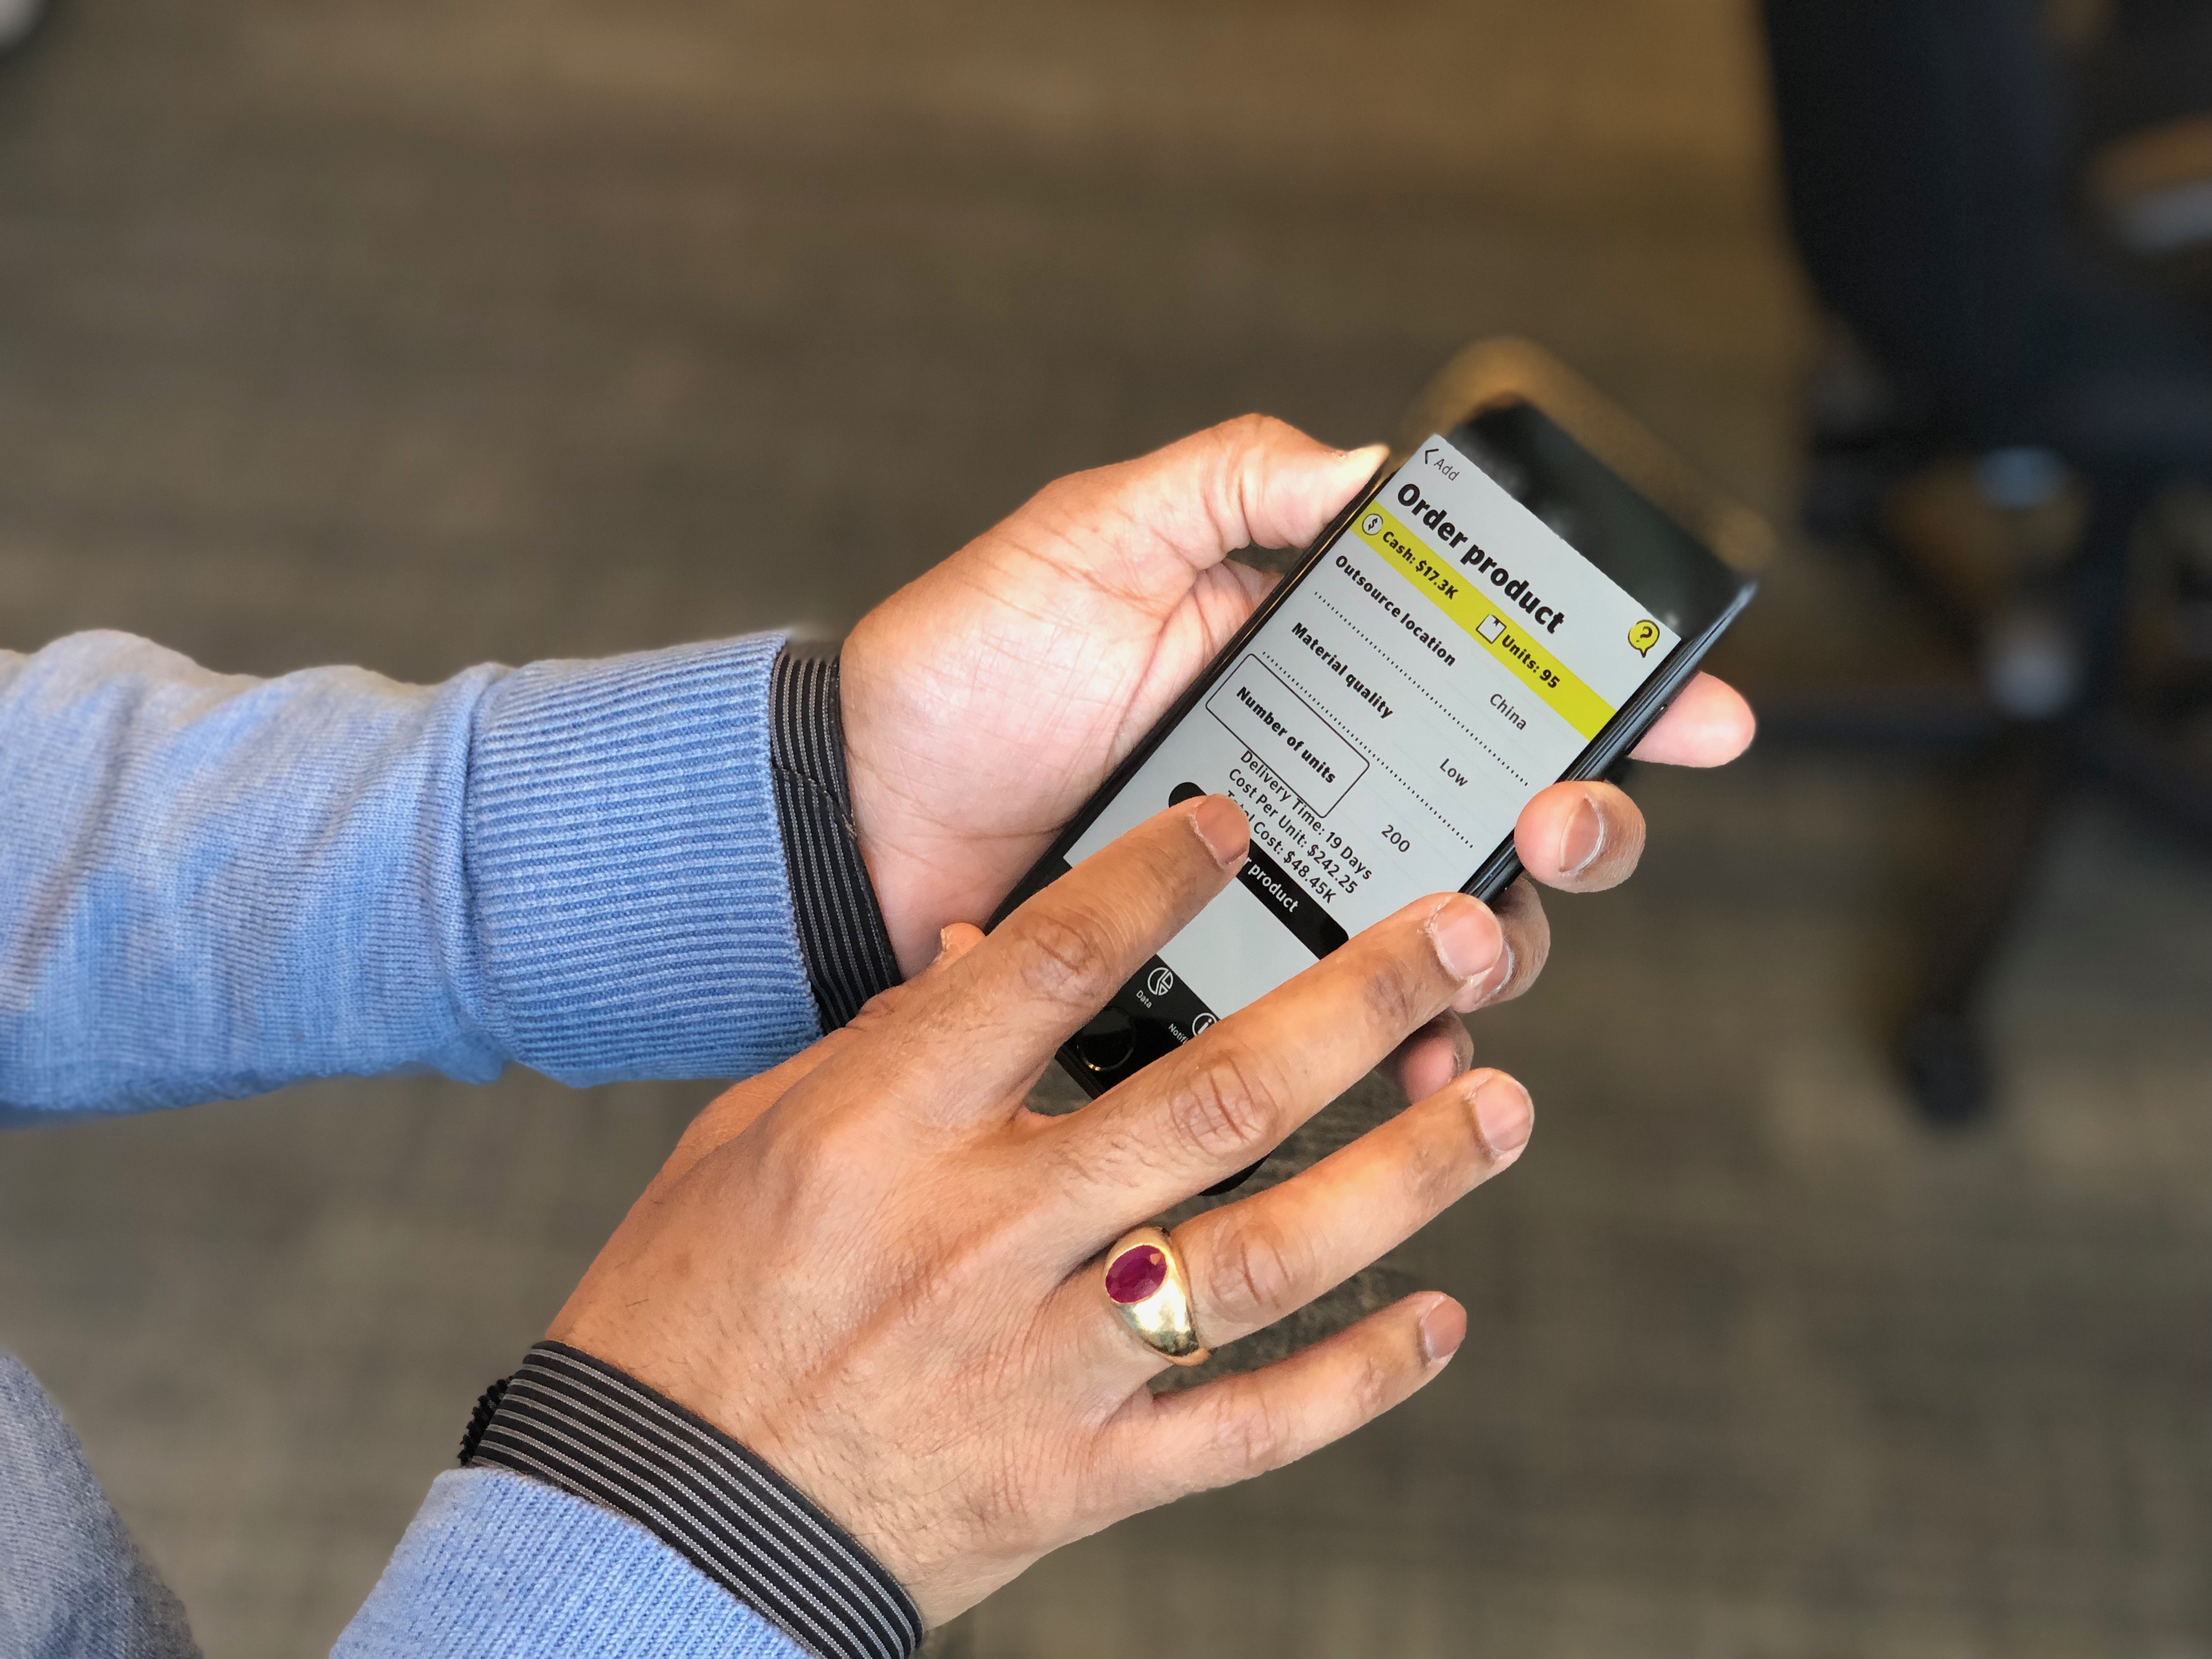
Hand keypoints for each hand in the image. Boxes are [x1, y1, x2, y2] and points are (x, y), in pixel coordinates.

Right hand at [553, 795, 1544, 1624]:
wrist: (659, 1520)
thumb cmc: (695, 1306)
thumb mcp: (757, 1137)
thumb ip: (888, 1047)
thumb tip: (996, 955)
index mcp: (887, 1133)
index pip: (1051, 970)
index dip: (1160, 882)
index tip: (1240, 827)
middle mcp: (982, 1238)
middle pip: (1211, 1098)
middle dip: (1360, 1009)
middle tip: (1467, 942)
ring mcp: (1044, 1364)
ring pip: (1262, 1258)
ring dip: (1401, 1179)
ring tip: (1499, 1108)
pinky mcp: (1080, 1478)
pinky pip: (1247, 1428)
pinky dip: (1355, 1379)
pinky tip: (1437, 1321)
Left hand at [840, 414, 1754, 975]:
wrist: (853, 811)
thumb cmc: (966, 663)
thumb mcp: (1097, 533)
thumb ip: (1234, 481)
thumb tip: (1376, 466)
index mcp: (1317, 673)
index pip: (1499, 680)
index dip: (1620, 698)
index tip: (1705, 714)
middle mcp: (1327, 788)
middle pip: (1514, 822)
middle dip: (1582, 825)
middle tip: (1555, 821)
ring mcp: (1285, 897)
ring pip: (1452, 938)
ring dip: (1497, 947)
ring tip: (1476, 945)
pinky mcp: (1227, 985)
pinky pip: (1343, 1035)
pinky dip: (1392, 1053)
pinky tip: (1407, 1066)